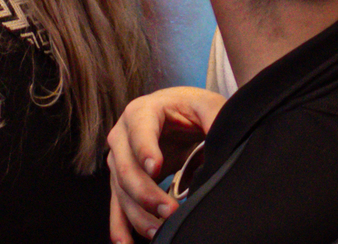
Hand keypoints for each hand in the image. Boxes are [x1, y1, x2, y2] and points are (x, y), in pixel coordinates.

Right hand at [107, 86, 224, 241]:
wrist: (179, 117)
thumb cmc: (192, 110)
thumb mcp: (206, 106)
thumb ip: (214, 116)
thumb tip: (222, 134)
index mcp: (143, 111)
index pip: (139, 129)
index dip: (145, 148)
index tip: (156, 168)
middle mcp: (123, 135)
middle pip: (125, 166)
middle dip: (146, 193)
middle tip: (171, 212)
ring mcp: (120, 160)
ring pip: (120, 191)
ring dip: (138, 215)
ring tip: (160, 233)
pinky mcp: (123, 182)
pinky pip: (116, 206)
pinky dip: (119, 227)